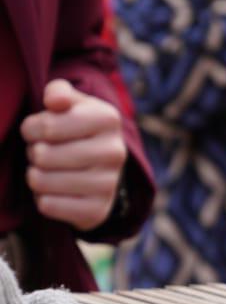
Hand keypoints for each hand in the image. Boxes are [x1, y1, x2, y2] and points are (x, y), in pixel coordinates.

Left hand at [20, 80, 125, 231]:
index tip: (39, 130)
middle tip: (45, 152)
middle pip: (43, 155)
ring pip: (41, 181)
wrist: (102, 168)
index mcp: (108, 119)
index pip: (45, 127)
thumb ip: (58, 92)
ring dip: (36, 175)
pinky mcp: (98, 211)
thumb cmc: (75, 129)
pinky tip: (56, 191)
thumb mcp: (70, 104)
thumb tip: (54, 100)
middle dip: (35, 152)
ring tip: (49, 170)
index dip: (31, 128)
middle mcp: (116, 152)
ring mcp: (109, 185)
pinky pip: (48, 205)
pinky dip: (43, 198)